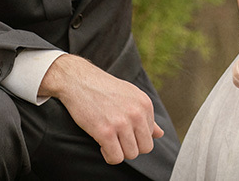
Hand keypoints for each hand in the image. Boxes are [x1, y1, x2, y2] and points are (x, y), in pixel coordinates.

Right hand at [39, 54, 163, 163]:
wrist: (78, 80)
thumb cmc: (103, 88)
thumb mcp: (130, 96)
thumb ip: (146, 116)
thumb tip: (160, 133)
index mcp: (145, 104)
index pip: (151, 135)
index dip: (136, 136)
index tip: (123, 129)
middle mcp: (136, 113)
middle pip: (145, 147)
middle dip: (131, 147)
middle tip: (117, 139)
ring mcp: (121, 122)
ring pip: (131, 154)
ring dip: (119, 151)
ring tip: (109, 140)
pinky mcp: (105, 131)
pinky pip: (115, 157)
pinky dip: (109, 156)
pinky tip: (102, 145)